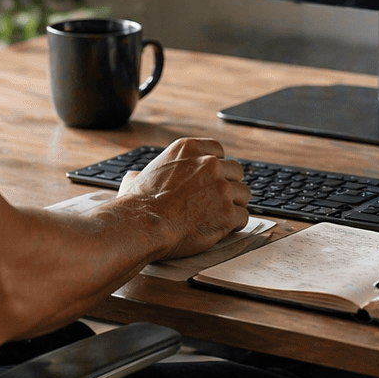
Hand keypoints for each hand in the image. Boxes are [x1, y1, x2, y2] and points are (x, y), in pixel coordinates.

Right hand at [119, 137, 248, 255]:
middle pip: (235, 171)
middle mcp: (209, 164)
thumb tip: (135, 177)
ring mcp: (221, 188)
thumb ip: (149, 172)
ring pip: (243, 193)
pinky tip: (223, 228)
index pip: (218, 151)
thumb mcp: (141, 173)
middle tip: (218, 200)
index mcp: (189, 149)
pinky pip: (243, 216)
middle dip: (229, 185)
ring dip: (235, 204)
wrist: (144, 223)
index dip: (217, 166)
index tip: (212, 178)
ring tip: (221, 215)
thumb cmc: (139, 202)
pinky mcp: (228, 213)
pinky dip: (235, 224)